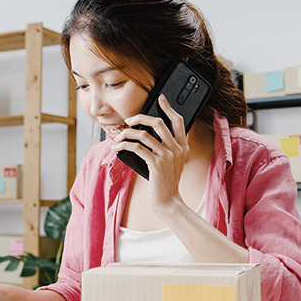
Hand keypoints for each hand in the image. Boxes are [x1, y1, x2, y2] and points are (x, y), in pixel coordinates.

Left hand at [112, 94, 187, 209]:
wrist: (168, 201)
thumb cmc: (166, 182)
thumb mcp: (173, 163)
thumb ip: (167, 148)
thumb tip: (146, 133)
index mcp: (183, 147)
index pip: (179, 121)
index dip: (169, 108)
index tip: (160, 98)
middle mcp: (176, 149)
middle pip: (158, 122)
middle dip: (140, 117)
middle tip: (129, 120)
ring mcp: (167, 156)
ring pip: (143, 134)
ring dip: (127, 133)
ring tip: (119, 136)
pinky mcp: (156, 164)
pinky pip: (137, 148)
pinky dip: (124, 145)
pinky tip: (118, 147)